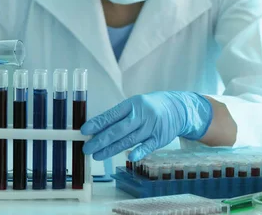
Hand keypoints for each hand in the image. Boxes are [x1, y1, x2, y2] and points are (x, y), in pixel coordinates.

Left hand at [81, 91, 212, 161]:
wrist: (177, 108)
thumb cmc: (149, 107)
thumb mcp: (134, 105)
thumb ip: (118, 117)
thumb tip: (96, 130)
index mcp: (131, 104)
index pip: (111, 115)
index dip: (97, 123)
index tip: (84, 131)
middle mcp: (141, 115)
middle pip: (118, 129)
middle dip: (101, 140)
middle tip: (87, 148)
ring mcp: (151, 127)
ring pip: (129, 140)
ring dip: (112, 149)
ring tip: (97, 155)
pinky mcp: (160, 138)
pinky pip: (148, 146)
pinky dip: (139, 151)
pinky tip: (129, 157)